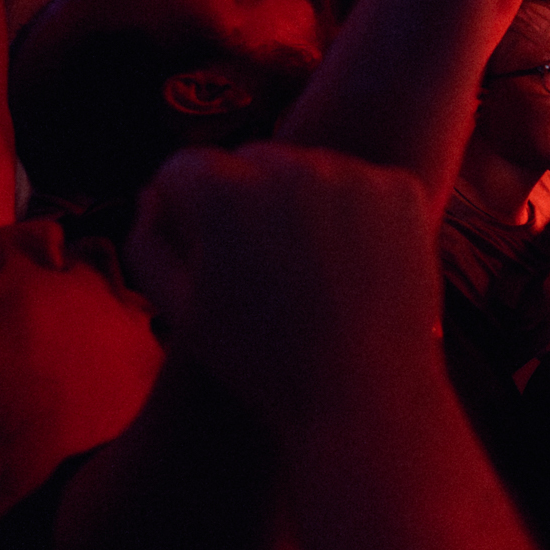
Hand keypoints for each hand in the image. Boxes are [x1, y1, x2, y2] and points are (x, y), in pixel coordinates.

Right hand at [127, 144, 444, 423]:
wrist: (361, 389)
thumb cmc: (260, 359)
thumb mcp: (181, 310)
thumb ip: (148, 244)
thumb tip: (153, 195)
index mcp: (221, 194)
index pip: (184, 167)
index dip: (184, 206)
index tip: (199, 242)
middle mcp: (286, 167)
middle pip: (250, 159)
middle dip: (245, 194)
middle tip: (260, 256)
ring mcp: (351, 172)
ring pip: (311, 166)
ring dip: (303, 197)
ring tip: (307, 265)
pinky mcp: (400, 186)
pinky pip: (365, 183)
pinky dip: (357, 209)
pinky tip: (353, 260)